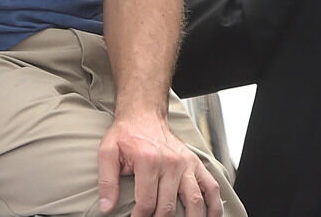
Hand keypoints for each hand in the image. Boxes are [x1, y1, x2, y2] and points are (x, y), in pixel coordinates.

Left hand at [98, 111, 221, 216]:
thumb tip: (107, 205)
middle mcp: (171, 162)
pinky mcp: (196, 164)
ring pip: (194, 201)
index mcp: (148, 160)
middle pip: (168, 206)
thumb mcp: (108, 152)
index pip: (146, 202)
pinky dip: (214, 206)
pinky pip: (212, 187)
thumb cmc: (127, 134)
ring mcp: (186, 164)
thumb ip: (106, 181)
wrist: (143, 115)